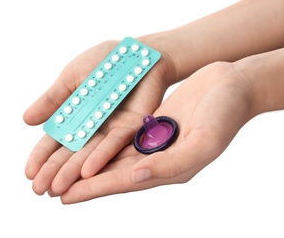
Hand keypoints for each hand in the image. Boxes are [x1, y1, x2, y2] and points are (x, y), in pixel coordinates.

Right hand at [23, 38, 173, 195]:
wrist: (136, 52)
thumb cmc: (103, 60)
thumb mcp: (72, 77)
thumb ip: (53, 99)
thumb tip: (26, 120)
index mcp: (76, 115)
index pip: (55, 140)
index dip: (42, 156)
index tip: (29, 173)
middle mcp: (92, 126)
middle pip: (71, 152)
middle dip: (54, 171)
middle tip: (38, 189)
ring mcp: (111, 128)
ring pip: (90, 154)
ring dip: (73, 171)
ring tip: (57, 188)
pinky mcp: (132, 126)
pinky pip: (115, 143)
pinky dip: (101, 156)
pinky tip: (87, 172)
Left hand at [59, 62, 253, 202]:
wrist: (232, 87)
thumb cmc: (225, 115)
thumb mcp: (203, 142)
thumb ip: (170, 164)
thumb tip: (135, 176)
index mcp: (170, 169)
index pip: (123, 182)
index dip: (94, 190)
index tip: (65, 197)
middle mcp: (158, 158)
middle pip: (112, 172)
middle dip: (82, 181)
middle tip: (51, 187)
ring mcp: (154, 141)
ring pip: (113, 155)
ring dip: (86, 162)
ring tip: (61, 168)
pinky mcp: (152, 124)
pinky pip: (121, 135)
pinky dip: (101, 141)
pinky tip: (85, 141)